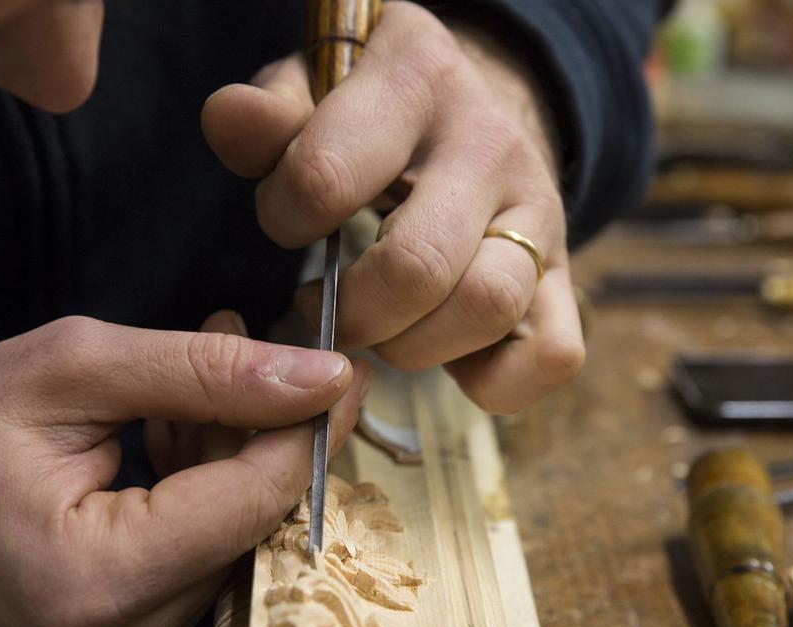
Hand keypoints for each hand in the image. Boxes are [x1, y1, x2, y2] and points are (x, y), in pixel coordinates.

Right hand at [0, 314, 369, 626]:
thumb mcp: (72, 369)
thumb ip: (204, 372)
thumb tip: (320, 377)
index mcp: (93, 579)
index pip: (251, 500)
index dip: (306, 427)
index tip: (338, 368)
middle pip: (247, 526)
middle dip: (257, 432)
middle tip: (230, 350)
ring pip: (231, 545)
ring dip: (226, 464)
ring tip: (180, 396)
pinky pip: (199, 568)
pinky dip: (201, 502)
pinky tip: (173, 444)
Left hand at [201, 2, 584, 413]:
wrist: (473, 110)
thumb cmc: (372, 116)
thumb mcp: (314, 92)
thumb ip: (269, 117)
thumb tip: (228, 120)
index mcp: (417, 78)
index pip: (328, 177)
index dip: (285, 220)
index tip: (288, 223)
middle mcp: (491, 143)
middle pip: (418, 265)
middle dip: (351, 314)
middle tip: (325, 307)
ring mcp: (540, 212)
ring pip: (488, 307)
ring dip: (415, 348)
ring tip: (383, 330)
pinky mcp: (564, 274)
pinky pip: (553, 355)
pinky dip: (495, 382)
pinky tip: (449, 356)